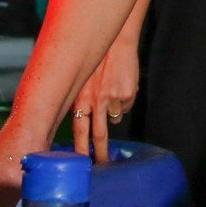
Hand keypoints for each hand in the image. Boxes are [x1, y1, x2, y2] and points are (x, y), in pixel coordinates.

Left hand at [71, 37, 139, 162]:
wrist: (117, 42)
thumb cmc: (98, 60)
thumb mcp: (83, 80)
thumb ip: (83, 100)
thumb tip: (86, 120)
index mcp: (81, 97)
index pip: (79, 130)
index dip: (79, 148)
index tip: (80, 163)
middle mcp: (95, 100)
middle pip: (98, 134)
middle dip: (101, 153)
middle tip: (102, 165)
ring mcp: (112, 98)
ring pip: (115, 118)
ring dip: (113, 112)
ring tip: (110, 92)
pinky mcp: (126, 95)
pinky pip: (125, 106)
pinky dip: (124, 100)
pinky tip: (120, 84)